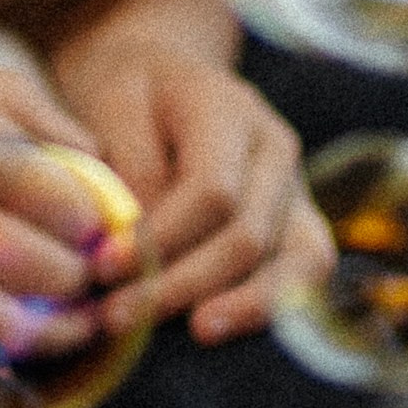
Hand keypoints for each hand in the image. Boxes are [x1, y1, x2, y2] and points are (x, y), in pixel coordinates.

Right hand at [0, 23, 111, 349]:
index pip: (75, 210)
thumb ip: (47, 121)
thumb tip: (105, 169)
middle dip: (84, 278)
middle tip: (94, 270)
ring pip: (10, 322)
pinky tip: (20, 326)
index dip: (106, 225)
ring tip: (73, 315)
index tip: (112, 225)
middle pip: (52, 272)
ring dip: (52, 326)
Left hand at [51, 32, 328, 346]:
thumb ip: (129, 169)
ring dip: (240, 307)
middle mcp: (275, 149)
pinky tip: (223, 326)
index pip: (212, 190)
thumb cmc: (129, 91)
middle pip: (248, 235)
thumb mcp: (112, 104)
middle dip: (184, 284)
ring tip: (193, 333)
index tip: (103, 268)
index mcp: (230, 108)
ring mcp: (295, 186)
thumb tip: (140, 246)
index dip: (162, 239)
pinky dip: (269, 304)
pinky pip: (304, 271)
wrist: (163, 73)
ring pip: (295, 261)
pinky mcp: (297, 221)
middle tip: (119, 316)